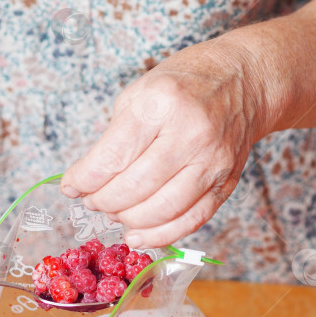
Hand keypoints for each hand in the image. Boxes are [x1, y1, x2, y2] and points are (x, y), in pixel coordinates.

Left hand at [61, 36, 267, 247]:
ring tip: (114, 214)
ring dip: (129, 220)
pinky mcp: (226, 182)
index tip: (71, 187)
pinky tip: (139, 234)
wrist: (244, 81)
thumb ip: (115, 136)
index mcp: (161, 104)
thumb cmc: (185, 83)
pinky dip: (160, 235)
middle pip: (135, 187)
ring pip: (162, 210)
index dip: (85, 179)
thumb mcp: (140, 92)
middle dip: (104, 201)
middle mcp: (190, 134)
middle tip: (93, 201)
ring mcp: (211, 162)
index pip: (113, 156)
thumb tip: (89, 180)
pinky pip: (191, 220)